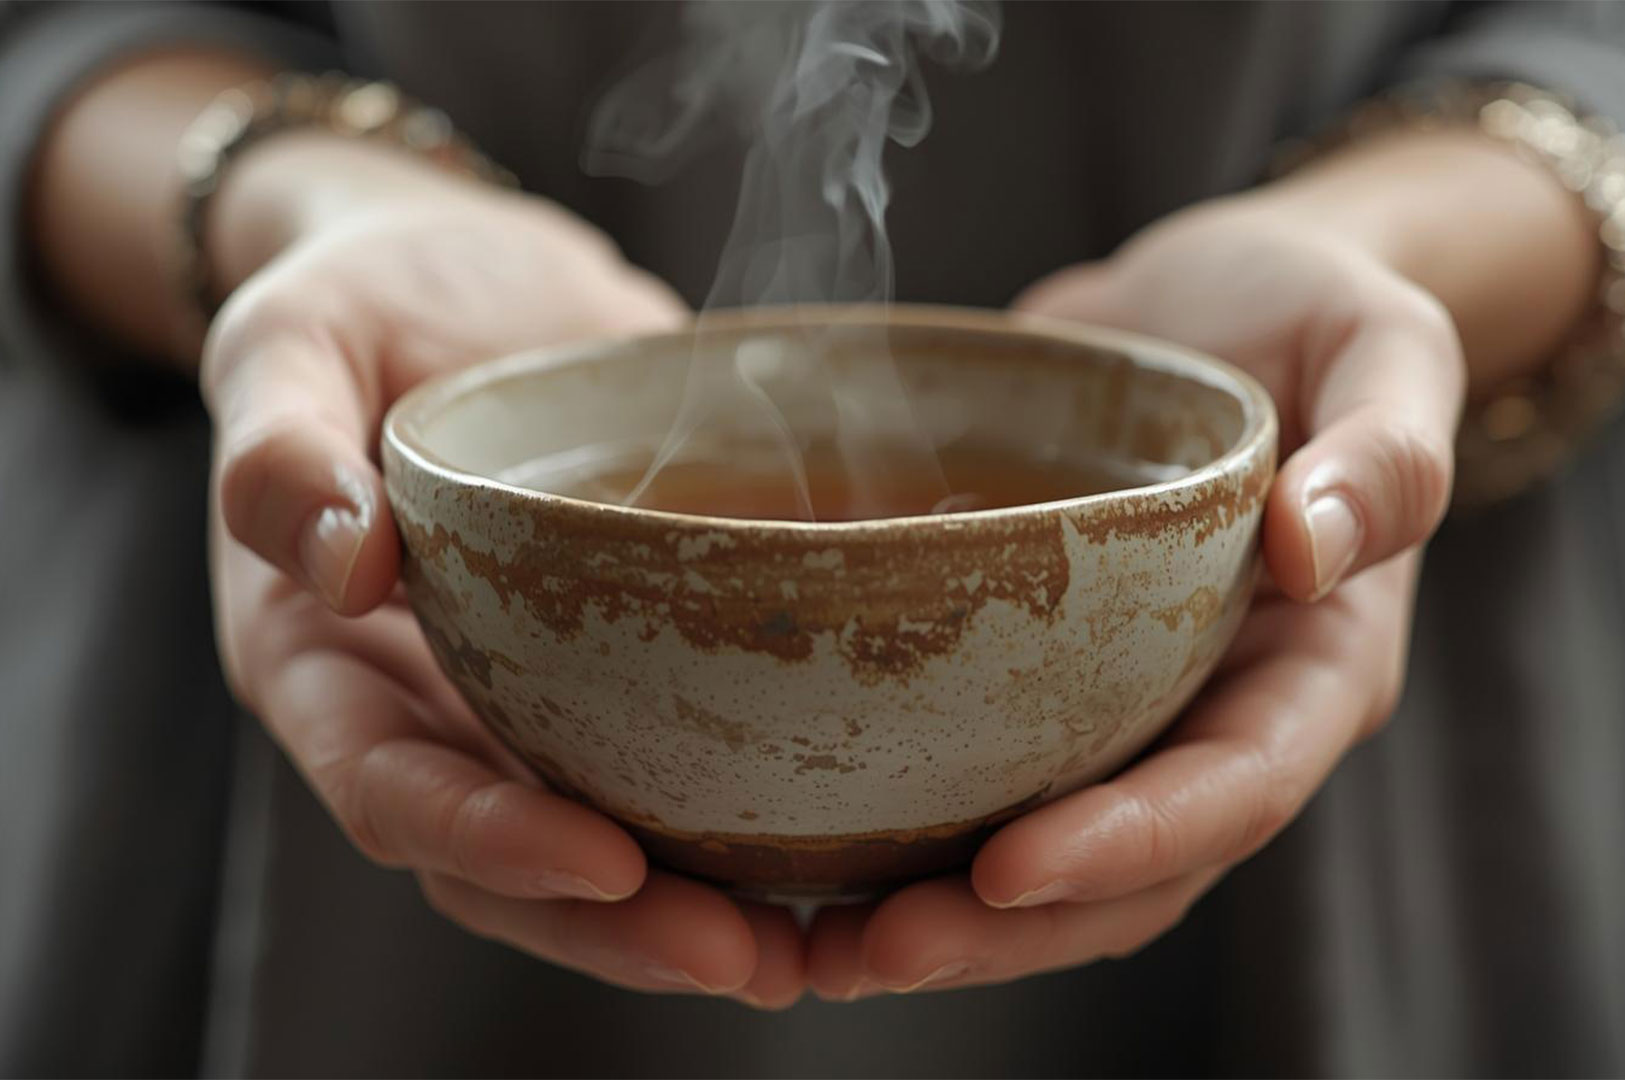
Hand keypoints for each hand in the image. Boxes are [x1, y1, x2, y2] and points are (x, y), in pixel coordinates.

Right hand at [203, 138, 802, 1006]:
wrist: (462, 275)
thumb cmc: (361, 304)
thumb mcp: (291, 340)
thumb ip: (278, 444)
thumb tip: (332, 559)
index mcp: (330, 663)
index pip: (393, 789)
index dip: (489, 843)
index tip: (607, 863)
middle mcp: (434, 707)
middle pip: (512, 862)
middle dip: (623, 926)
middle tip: (750, 957)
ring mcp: (532, 695)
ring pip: (604, 841)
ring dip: (697, 908)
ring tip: (818, 946)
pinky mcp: (628, 658)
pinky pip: (677, 753)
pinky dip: (747, 813)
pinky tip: (847, 841)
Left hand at [807, 196, 1463, 997]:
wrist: (1211, 292)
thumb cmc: (1313, 312)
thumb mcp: (1380, 342)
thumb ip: (1385, 449)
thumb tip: (1317, 547)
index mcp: (1310, 668)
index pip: (1234, 790)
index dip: (1130, 844)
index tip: (1008, 871)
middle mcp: (1211, 711)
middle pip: (1123, 869)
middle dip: (1003, 927)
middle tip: (872, 952)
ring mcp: (1117, 700)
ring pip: (1038, 850)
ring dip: (938, 911)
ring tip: (813, 946)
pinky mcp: (1028, 667)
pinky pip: (973, 767)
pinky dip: (897, 820)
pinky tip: (798, 847)